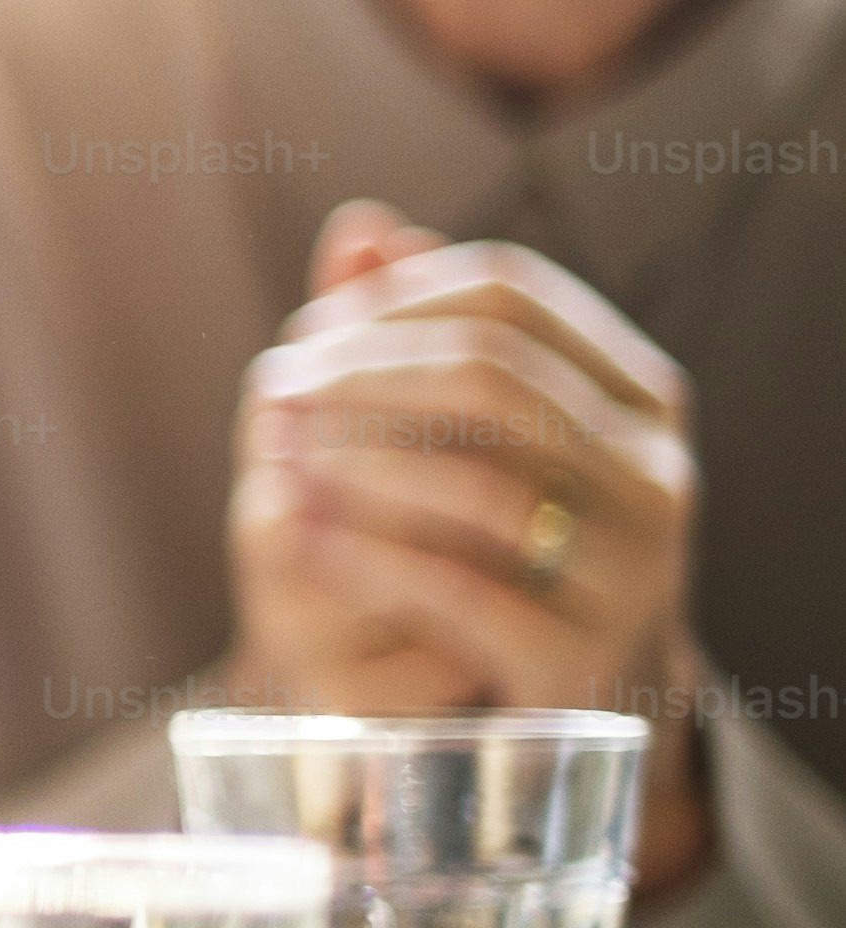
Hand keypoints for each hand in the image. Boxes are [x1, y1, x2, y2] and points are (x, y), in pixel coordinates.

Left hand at [227, 199, 710, 880]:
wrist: (575, 702)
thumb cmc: (508, 548)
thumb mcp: (474, 440)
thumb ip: (418, 335)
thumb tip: (361, 226)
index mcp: (639, 393)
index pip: (508, 295)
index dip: (391, 301)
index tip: (304, 334)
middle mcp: (654, 469)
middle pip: (491, 376)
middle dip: (361, 373)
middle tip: (273, 390)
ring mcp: (634, 567)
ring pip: (480, 482)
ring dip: (356, 461)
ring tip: (275, 460)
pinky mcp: (582, 655)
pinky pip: (458, 586)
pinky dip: (364, 552)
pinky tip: (301, 532)